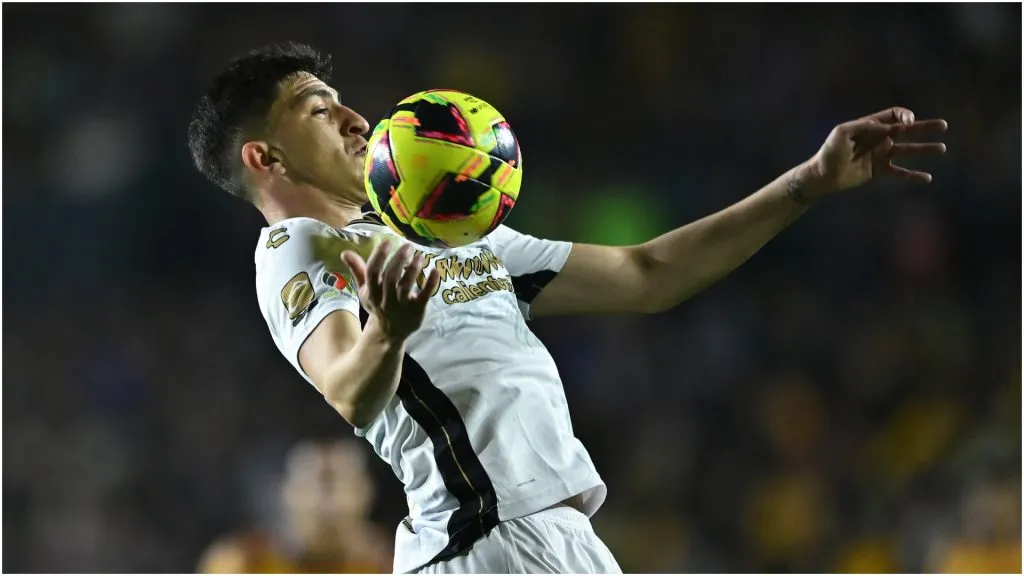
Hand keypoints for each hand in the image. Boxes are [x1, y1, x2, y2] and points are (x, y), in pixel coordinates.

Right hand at [341, 241, 440, 341]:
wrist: (389, 333)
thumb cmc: (378, 304)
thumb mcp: (366, 290)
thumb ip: (358, 270)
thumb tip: (345, 252)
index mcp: (371, 292)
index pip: (372, 273)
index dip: (378, 257)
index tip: (387, 242)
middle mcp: (385, 300)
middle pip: (390, 278)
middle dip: (399, 260)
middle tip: (408, 245)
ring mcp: (402, 306)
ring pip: (406, 287)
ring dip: (413, 270)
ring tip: (420, 256)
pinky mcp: (417, 311)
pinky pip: (425, 296)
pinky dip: (430, 283)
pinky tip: (435, 270)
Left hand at [801, 107, 947, 199]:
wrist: (823, 176)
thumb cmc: (829, 152)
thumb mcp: (842, 133)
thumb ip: (864, 127)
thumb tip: (887, 128)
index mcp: (870, 126)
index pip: (894, 115)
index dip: (905, 115)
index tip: (909, 122)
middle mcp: (878, 138)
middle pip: (906, 130)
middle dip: (924, 126)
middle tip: (943, 125)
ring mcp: (880, 154)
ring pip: (908, 149)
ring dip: (925, 149)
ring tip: (942, 148)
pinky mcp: (879, 170)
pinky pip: (900, 171)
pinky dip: (913, 175)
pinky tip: (927, 178)